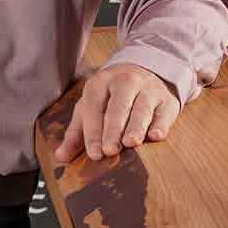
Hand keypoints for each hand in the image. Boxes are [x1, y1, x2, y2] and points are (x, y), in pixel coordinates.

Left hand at [53, 63, 180, 163]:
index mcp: (100, 83)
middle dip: (113, 128)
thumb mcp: (91, 107)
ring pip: (141, 107)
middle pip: (118, 105)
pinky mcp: (167, 99)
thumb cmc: (111, 96)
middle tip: (110, 150)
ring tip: (131, 142)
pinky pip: (164, 112)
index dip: (93, 131)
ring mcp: (148, 89)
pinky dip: (161, 124)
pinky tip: (156, 136)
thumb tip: (60, 156)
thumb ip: (76, 132)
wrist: (144, 70)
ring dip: (136, 125)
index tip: (94, 153)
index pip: (94, 106)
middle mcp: (125, 82)